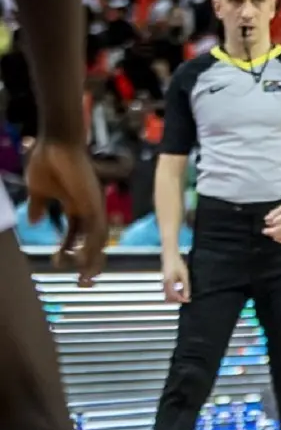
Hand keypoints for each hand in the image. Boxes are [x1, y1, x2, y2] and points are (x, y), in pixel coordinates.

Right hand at [24, 141, 106, 287]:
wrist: (55, 145)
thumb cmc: (47, 163)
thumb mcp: (39, 191)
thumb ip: (38, 206)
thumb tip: (33, 221)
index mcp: (76, 208)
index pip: (77, 237)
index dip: (69, 252)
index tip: (57, 263)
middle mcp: (89, 211)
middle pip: (94, 244)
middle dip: (89, 264)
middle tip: (82, 283)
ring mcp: (94, 208)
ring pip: (98, 243)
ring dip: (92, 262)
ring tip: (83, 279)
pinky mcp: (94, 205)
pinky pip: (97, 232)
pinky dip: (92, 248)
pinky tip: (81, 260)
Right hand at [161, 253, 189, 302]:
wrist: (170, 255)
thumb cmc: (177, 263)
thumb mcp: (184, 275)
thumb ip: (186, 286)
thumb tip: (187, 296)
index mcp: (169, 283)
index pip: (174, 296)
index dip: (181, 300)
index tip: (188, 300)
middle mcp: (164, 284)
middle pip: (169, 297)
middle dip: (178, 299)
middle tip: (186, 298)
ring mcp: (164, 282)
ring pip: (168, 294)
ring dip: (176, 296)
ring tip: (184, 294)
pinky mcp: (165, 280)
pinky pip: (168, 290)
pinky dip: (174, 292)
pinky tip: (180, 290)